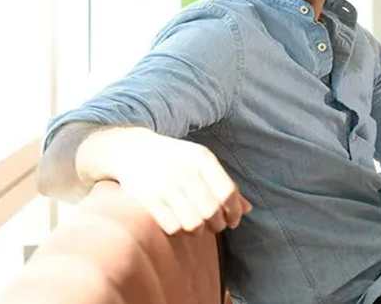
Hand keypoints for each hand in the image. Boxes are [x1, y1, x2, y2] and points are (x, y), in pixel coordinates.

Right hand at [77, 127, 251, 234]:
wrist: (131, 150)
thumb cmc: (175, 160)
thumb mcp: (201, 163)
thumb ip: (224, 184)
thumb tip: (249, 209)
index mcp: (202, 159)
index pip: (227, 192)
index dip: (234, 211)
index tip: (233, 221)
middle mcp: (184, 170)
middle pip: (212, 212)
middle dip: (217, 224)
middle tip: (215, 226)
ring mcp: (165, 185)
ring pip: (193, 224)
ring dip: (198, 231)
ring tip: (196, 226)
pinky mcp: (148, 200)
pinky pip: (173, 227)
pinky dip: (179, 231)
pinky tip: (178, 224)